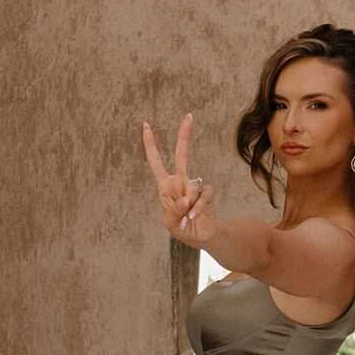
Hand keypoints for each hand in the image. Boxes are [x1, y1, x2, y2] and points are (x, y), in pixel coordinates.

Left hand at [142, 115, 216, 248]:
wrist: (202, 237)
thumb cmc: (182, 228)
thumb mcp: (170, 223)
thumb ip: (174, 210)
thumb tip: (186, 198)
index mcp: (165, 186)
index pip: (156, 162)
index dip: (150, 145)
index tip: (146, 126)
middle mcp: (180, 182)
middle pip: (181, 155)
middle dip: (184, 136)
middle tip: (189, 116)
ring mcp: (194, 186)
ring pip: (192, 184)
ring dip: (189, 202)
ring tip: (187, 216)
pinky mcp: (207, 193)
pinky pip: (204, 195)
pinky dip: (198, 206)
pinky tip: (194, 215)